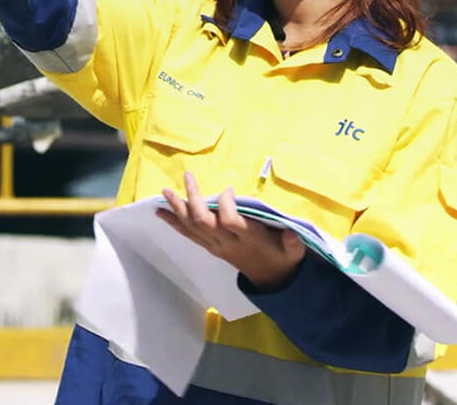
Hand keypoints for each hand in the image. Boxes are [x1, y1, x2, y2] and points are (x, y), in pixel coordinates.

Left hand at [158, 172, 305, 289]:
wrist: (271, 279)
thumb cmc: (283, 257)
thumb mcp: (293, 252)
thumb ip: (292, 243)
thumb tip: (290, 234)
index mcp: (248, 240)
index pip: (229, 221)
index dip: (225, 204)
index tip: (229, 189)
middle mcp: (228, 243)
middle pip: (204, 222)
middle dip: (193, 199)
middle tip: (187, 177)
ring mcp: (217, 246)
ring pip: (192, 227)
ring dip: (178, 209)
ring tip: (164, 192)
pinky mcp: (211, 247)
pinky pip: (189, 235)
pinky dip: (175, 223)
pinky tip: (162, 212)